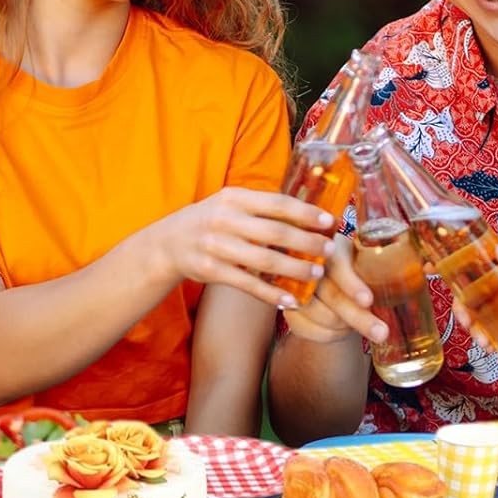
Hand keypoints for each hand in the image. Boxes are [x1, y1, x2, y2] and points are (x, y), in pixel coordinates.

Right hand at [155, 186, 335, 306]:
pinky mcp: (210, 270)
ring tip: (316, 274)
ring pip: (264, 260)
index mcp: (234, 197)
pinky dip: (271, 293)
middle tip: (329, 251)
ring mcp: (215, 245)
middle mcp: (224, 219)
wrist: (167, 243)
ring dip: (294, 269)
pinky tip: (290, 300)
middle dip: (306, 242)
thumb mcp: (230, 204)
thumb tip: (308, 213)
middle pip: (274, 232)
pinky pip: (247, 284)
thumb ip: (261, 208)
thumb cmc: (210, 221)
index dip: (306, 213)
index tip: (330, 221)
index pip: (277, 203)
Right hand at [281, 235, 387, 345]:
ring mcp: (292, 284)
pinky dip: (328, 335)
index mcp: (332, 242)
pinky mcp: (286, 305)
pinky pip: (307, 329)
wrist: (330, 278)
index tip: (368, 300)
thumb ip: (393, 260)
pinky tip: (340, 329)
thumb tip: (427, 267)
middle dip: (358, 317)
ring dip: (343, 326)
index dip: (352, 284)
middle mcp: (307, 260)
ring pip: (320, 315)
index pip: (339, 265)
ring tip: (361, 324)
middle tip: (382, 333)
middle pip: (331, 294)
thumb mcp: (373, 257)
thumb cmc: (360, 265)